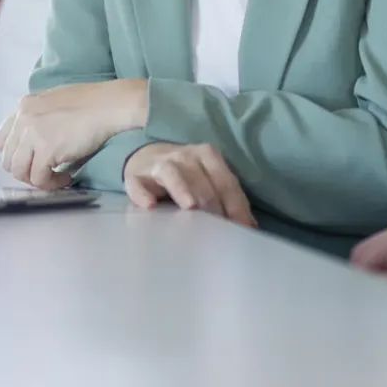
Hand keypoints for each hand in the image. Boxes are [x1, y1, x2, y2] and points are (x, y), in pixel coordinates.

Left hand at [0, 81, 147, 188]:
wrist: (111, 105)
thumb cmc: (93, 102)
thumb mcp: (56, 101)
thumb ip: (40, 117)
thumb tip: (37, 138)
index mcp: (24, 106)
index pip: (2, 140)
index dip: (15, 155)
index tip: (32, 160)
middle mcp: (24, 119)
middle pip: (8, 159)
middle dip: (26, 171)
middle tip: (46, 172)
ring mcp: (33, 134)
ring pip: (20, 172)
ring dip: (37, 180)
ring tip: (56, 177)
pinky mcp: (47, 149)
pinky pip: (39, 178)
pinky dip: (52, 184)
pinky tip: (67, 178)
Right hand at [122, 142, 255, 227]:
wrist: (148, 157)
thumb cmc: (187, 175)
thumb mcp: (209, 180)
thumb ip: (229, 199)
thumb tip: (250, 226)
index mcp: (208, 156)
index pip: (225, 182)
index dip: (235, 205)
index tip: (241, 228)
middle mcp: (185, 156)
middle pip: (201, 180)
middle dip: (212, 204)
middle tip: (218, 230)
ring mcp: (159, 164)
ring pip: (172, 173)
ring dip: (182, 189)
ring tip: (190, 208)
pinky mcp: (137, 176)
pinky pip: (138, 184)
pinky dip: (142, 193)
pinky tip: (148, 206)